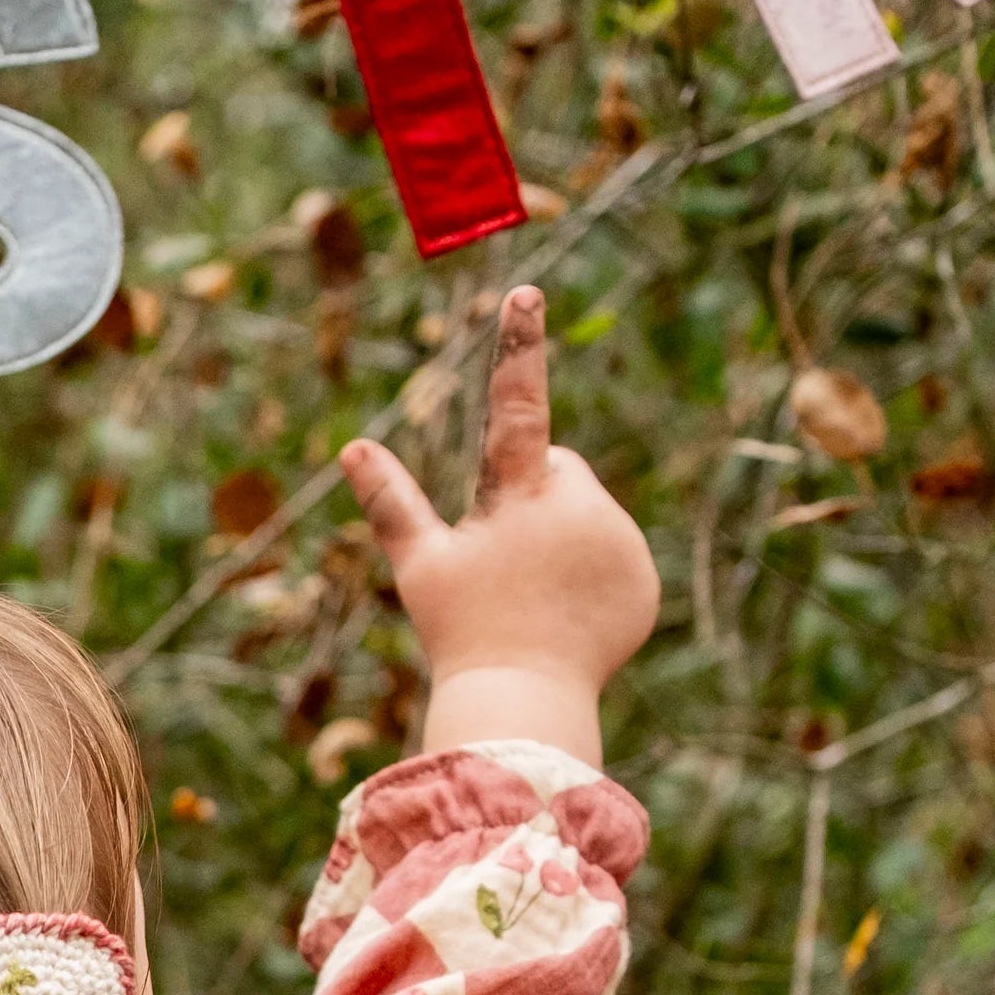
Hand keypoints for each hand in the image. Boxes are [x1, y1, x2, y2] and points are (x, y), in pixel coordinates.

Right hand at [340, 286, 658, 766]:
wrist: (525, 700)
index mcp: (519, 493)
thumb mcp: (421, 566)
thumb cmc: (461, 633)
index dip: (518, 345)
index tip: (526, 293)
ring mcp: (618, 541)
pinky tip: (566, 619)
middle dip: (536, 500)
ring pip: (588, 517)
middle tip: (508, 564)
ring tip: (536, 600)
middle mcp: (580, 505)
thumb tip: (352, 448)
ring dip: (564, 543)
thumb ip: (392, 502)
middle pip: (559, 471)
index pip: (517, 403)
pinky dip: (594, 581)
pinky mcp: (642, 580)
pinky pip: (616, 562)